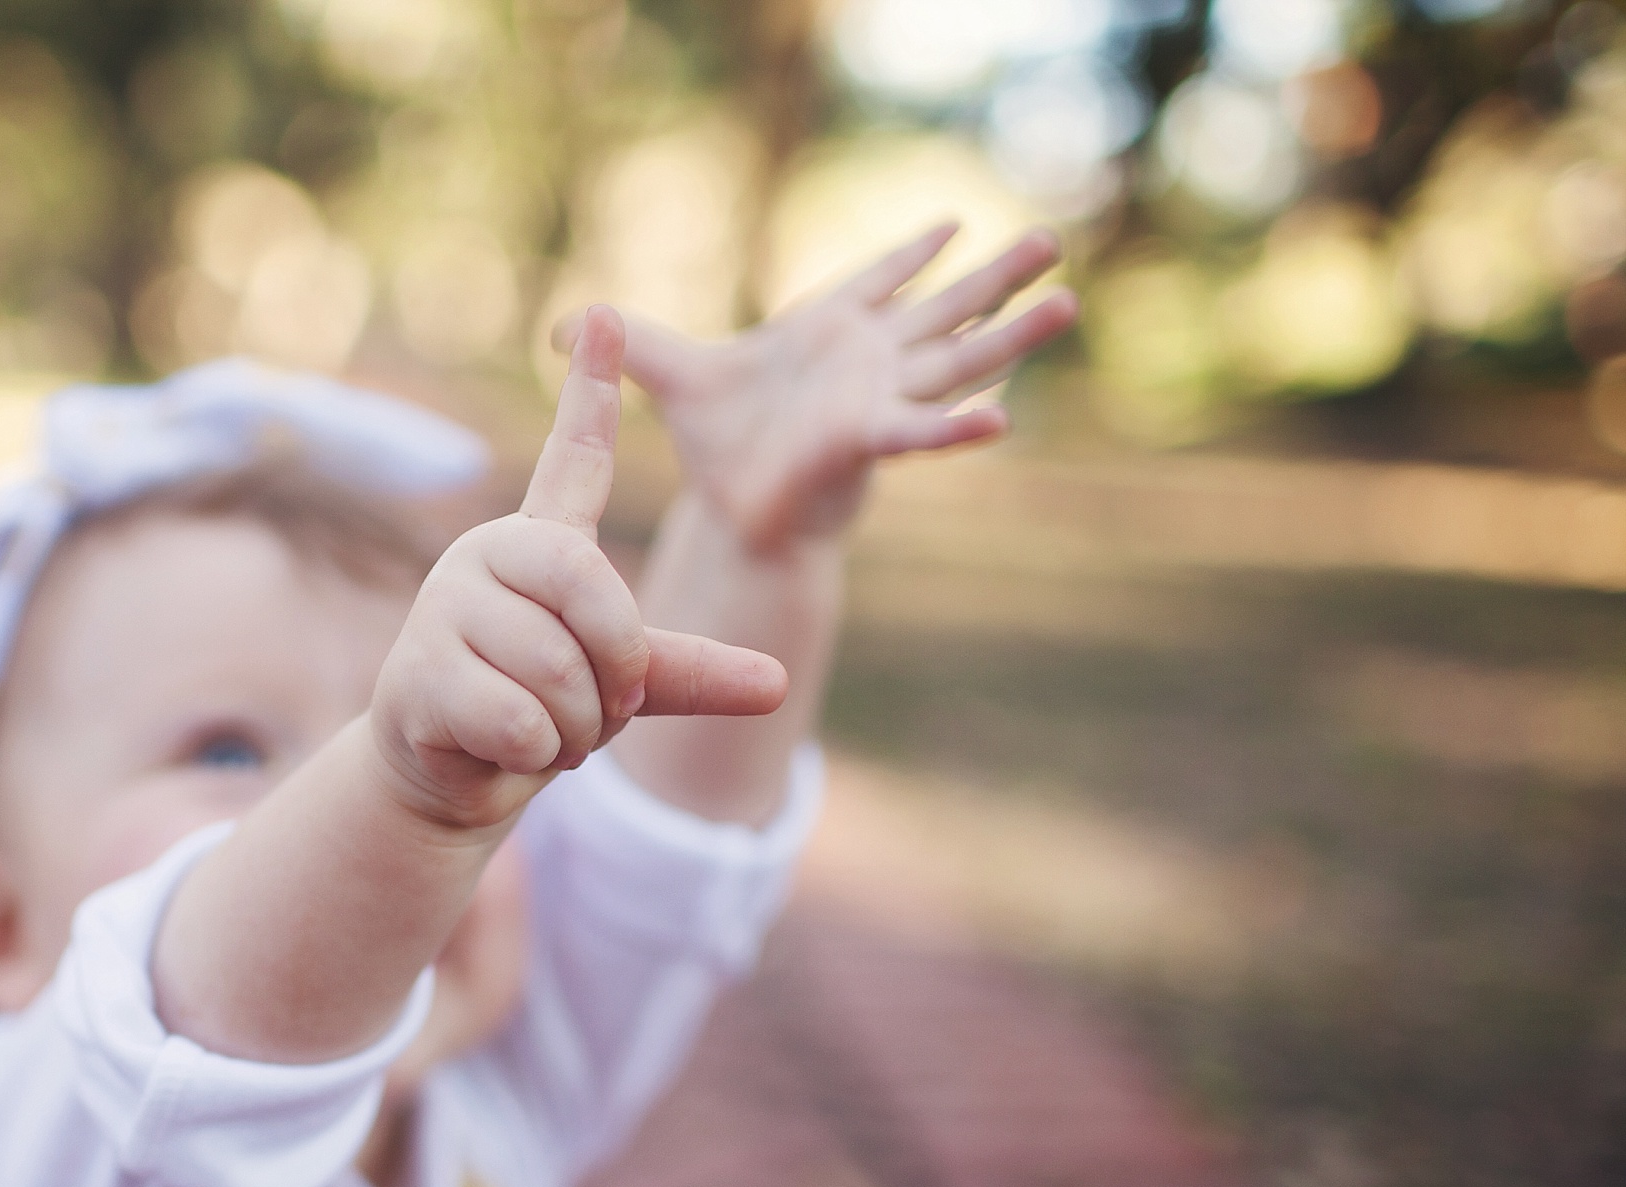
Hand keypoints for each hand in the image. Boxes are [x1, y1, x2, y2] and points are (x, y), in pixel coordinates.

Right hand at [369, 306, 786, 830]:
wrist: (453, 771)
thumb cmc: (541, 705)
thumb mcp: (625, 683)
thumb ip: (691, 670)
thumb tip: (775, 681)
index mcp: (543, 541)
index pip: (572, 457)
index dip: (590, 391)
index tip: (601, 316)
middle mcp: (487, 553)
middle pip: (593, 593)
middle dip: (616, 674)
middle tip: (597, 711)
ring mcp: (443, 608)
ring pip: (558, 671)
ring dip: (573, 729)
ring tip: (542, 730)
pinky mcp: (416, 673)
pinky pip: (519, 718)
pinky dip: (532, 753)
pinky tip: (500, 747)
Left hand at [562, 224, 1077, 549]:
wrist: (731, 517)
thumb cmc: (718, 448)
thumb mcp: (675, 378)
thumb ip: (633, 343)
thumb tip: (563, 324)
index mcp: (829, 334)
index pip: (877, 281)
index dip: (910, 254)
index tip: (953, 224)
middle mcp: (867, 363)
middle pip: (944, 309)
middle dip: (995, 278)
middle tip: (1053, 241)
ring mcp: (879, 399)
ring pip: (958, 357)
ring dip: (1011, 333)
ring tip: (1069, 304)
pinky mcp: (867, 441)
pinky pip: (919, 432)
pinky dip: (957, 428)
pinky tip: (1002, 422)